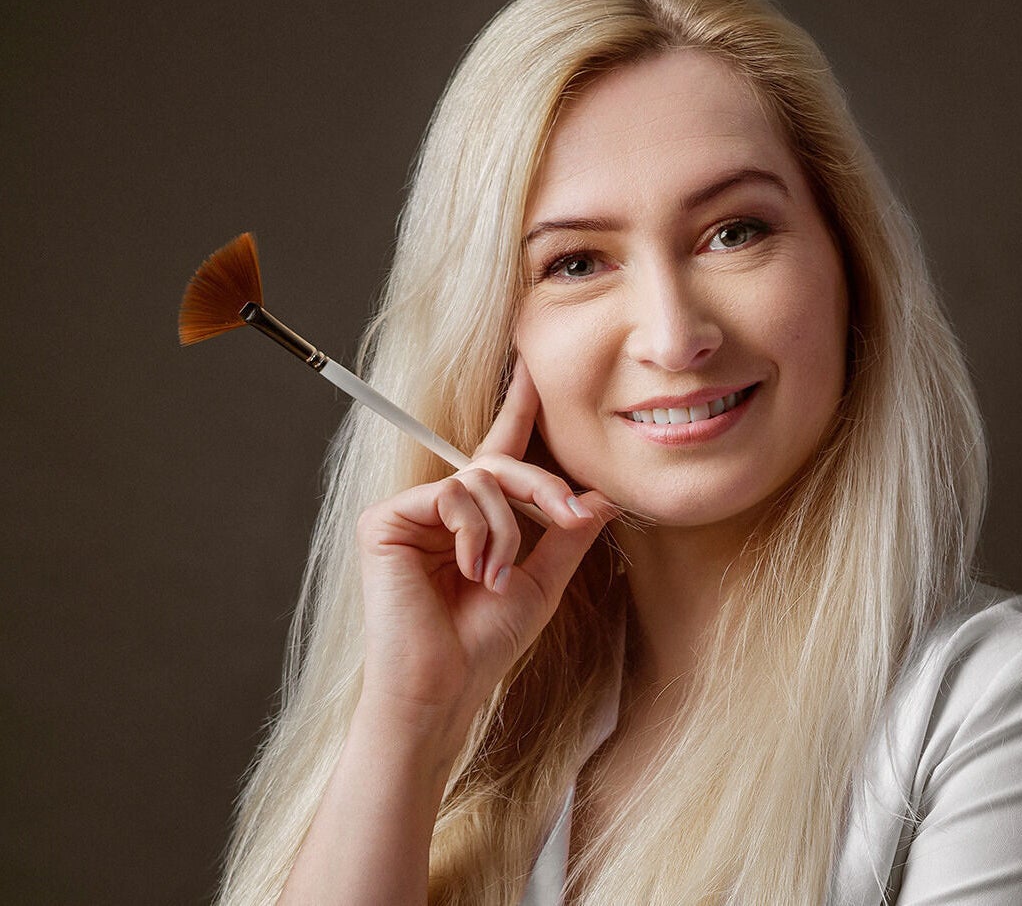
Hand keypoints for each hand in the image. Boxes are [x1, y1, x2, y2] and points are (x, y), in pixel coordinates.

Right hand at [352, 357, 609, 752]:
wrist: (443, 688)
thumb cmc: (484, 644)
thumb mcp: (542, 582)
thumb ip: (567, 535)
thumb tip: (602, 496)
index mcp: (473, 519)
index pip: (499, 454)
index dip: (516, 409)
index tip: (532, 367)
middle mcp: (440, 508)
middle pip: (499, 463)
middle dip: (544, 486)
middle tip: (572, 512)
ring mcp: (410, 512)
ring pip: (481, 480)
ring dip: (506, 530)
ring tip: (494, 577)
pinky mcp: (386, 519)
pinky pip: (452, 494)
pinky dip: (475, 533)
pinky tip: (470, 571)